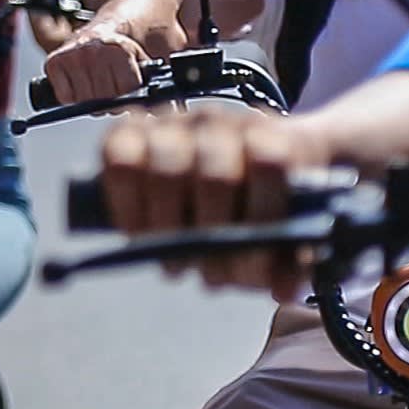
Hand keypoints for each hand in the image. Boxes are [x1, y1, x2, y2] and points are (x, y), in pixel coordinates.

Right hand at [41, 22, 152, 102]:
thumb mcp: (156, 57)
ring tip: (102, 81)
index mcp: (117, 49)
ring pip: (85, 101)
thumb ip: (158, 84)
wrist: (128, 12)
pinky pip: (65, 96)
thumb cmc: (144, 36)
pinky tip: (84, 82)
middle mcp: (91, 50)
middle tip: (118, 85)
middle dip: (115, 99)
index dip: (133, 93)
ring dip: (94, 99)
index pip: (126, 92)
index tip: (135, 83)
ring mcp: (71, 55)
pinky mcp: (54, 61)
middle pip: (105, 100)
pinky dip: (73, 96)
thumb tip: (163, 111)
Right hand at [100, 107, 328, 297]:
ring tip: (175, 266)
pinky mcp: (126, 132)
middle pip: (216, 176)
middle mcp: (215, 121)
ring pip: (164, 172)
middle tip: (210, 276)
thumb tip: (281, 287)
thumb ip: (290, 255)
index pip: (269, 161)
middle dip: (213, 237)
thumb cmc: (253, 202)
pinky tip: (136, 235)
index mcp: (265, 134)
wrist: (218, 162)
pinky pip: (119, 164)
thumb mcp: (281, 225)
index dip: (263, 213)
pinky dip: (126, 207)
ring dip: (170, 231)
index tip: (255, 258)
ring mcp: (168, 123)